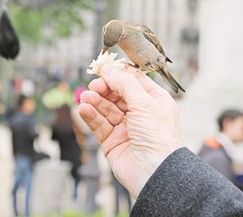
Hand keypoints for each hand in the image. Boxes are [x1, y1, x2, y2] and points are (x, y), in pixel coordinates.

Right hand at [79, 65, 182, 198]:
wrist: (154, 173)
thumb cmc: (158, 137)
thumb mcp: (144, 102)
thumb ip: (124, 83)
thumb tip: (108, 69)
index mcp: (154, 101)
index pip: (133, 82)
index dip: (117, 74)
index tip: (103, 69)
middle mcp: (140, 113)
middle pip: (116, 94)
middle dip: (104, 88)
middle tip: (94, 86)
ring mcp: (125, 128)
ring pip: (105, 109)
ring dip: (95, 101)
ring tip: (86, 97)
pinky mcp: (112, 141)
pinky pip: (98, 124)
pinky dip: (90, 115)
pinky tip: (84, 108)